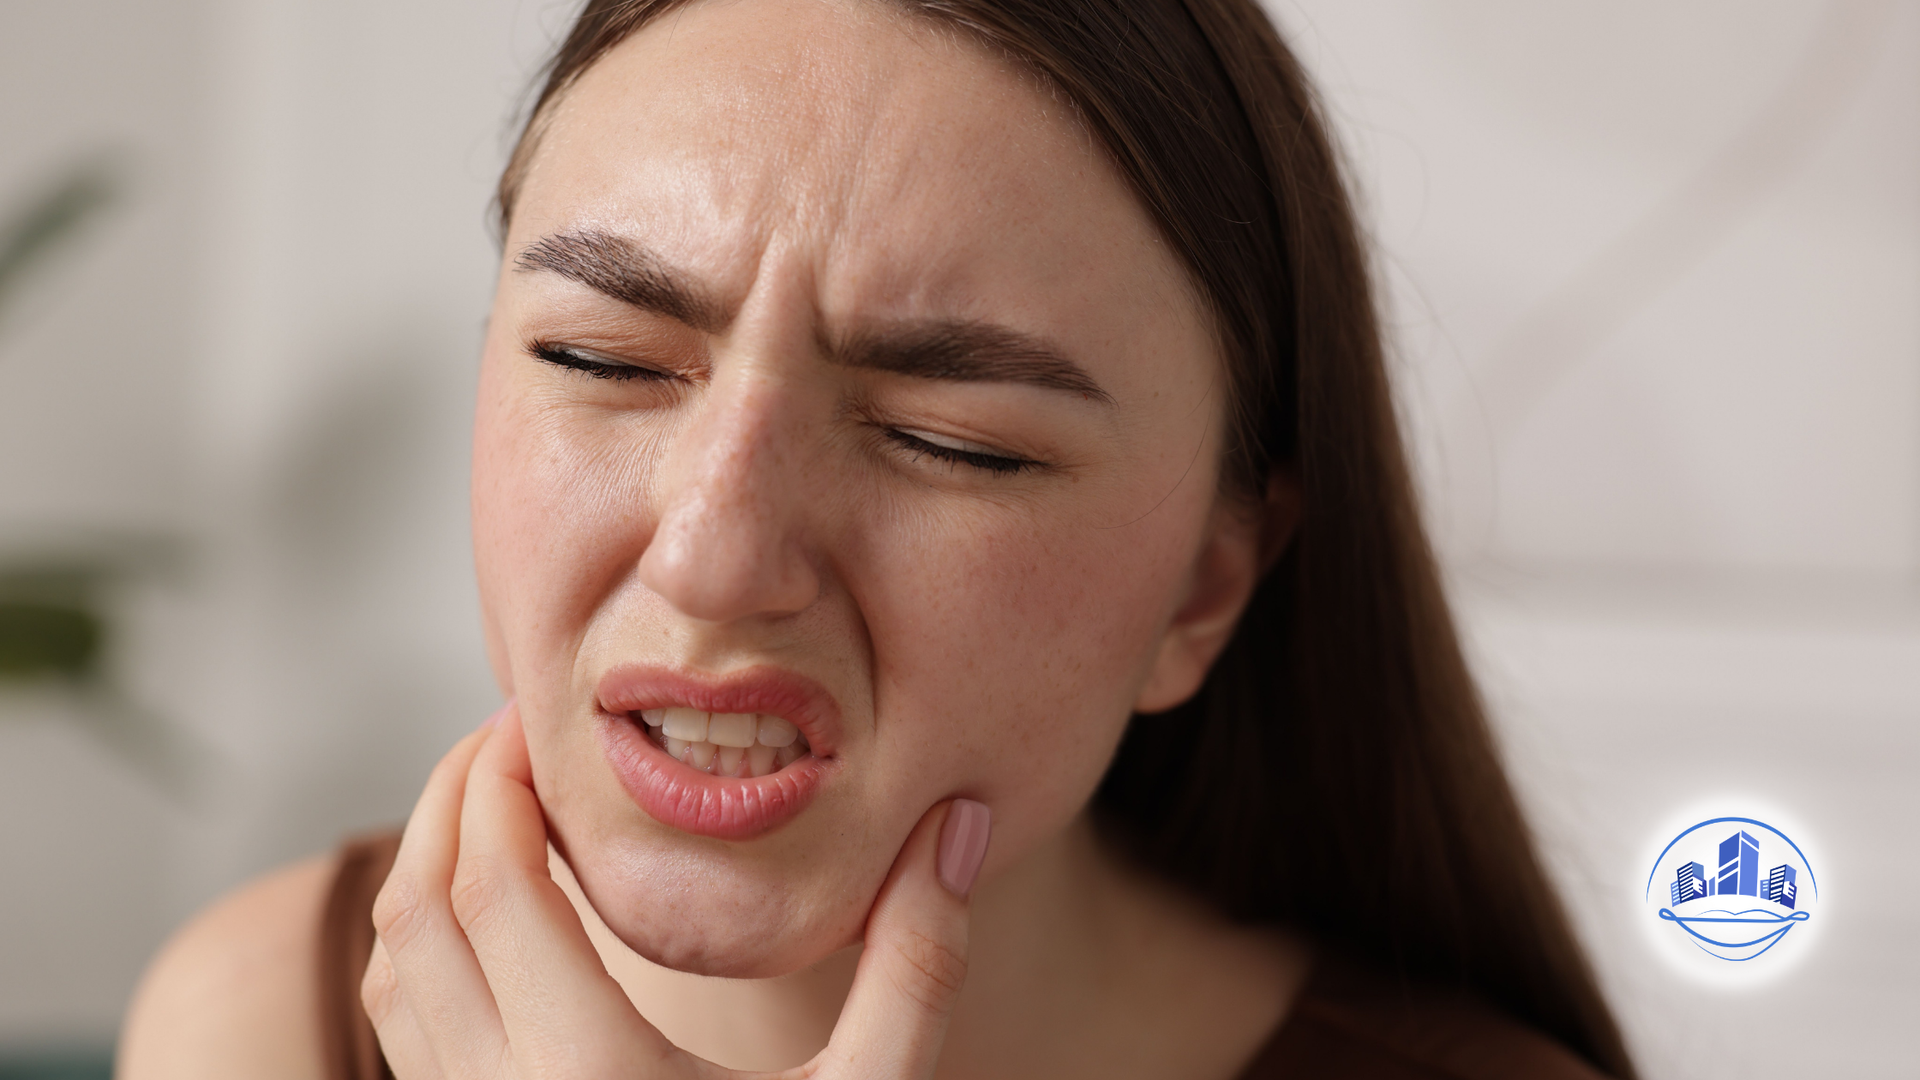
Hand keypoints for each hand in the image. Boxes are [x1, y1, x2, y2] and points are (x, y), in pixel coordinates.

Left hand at [361, 703, 991, 1078]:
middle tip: (510, 735)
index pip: (493, 882)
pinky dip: (422, 948)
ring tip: (496, 808)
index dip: (498, 780)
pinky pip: (405, 1029)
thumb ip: (919, 963)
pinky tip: (490, 922)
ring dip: (425, 870)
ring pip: (392, 971)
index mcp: (588, 1077)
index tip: (535, 716)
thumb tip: (961, 818)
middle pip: (420, 909)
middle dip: (449, 800)